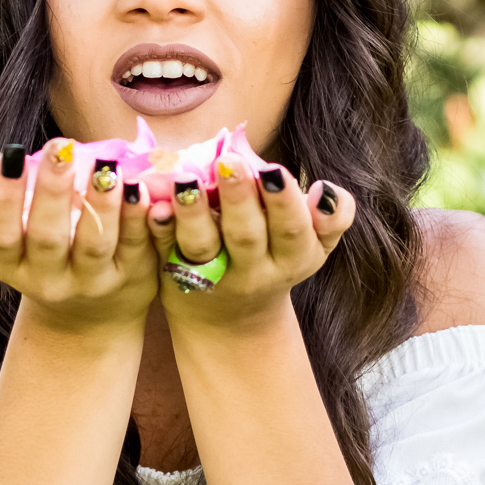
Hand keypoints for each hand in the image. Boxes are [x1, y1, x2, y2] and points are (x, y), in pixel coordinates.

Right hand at [0, 141, 159, 334]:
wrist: (88, 316)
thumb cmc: (42, 256)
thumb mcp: (8, 240)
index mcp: (9, 263)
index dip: (3, 197)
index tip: (13, 154)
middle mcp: (47, 280)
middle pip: (47, 238)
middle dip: (52, 191)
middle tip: (60, 148)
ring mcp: (91, 282)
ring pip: (94, 243)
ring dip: (100, 202)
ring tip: (105, 165)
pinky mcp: (131, 278)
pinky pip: (134, 245)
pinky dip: (137, 216)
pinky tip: (138, 186)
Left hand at [147, 157, 354, 329]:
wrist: (232, 322)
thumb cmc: (277, 260)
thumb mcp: (314, 246)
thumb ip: (333, 218)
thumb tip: (327, 190)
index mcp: (292, 258)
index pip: (292, 229)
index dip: (283, 202)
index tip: (273, 171)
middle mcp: (253, 271)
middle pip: (246, 236)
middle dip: (239, 199)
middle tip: (229, 162)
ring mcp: (211, 277)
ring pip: (201, 245)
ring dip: (193, 212)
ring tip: (184, 180)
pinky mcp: (173, 275)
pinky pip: (165, 249)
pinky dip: (158, 227)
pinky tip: (151, 203)